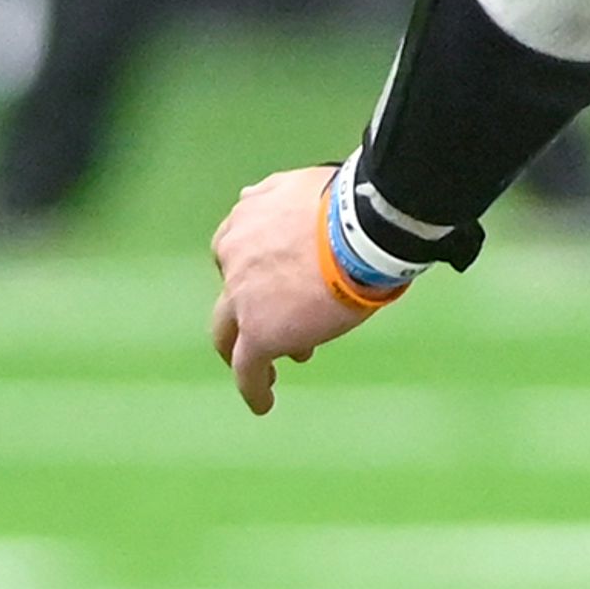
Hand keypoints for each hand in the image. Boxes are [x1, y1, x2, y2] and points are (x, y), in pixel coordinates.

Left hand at [210, 165, 379, 411]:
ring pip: (230, 332)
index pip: (241, 250)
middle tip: (271, 327)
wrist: (360, 226)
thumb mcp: (306, 186)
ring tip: (267, 372)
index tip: (284, 287)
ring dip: (247, 349)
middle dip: (248, 312)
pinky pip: (248, 368)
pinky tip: (264, 402)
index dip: (261, 273)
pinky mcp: (260, 332)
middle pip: (229, 293)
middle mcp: (235, 253)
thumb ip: (285, 198)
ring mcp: (242, 295)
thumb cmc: (351, 202)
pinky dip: (253, 387)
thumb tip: (277, 200)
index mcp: (247, 217)